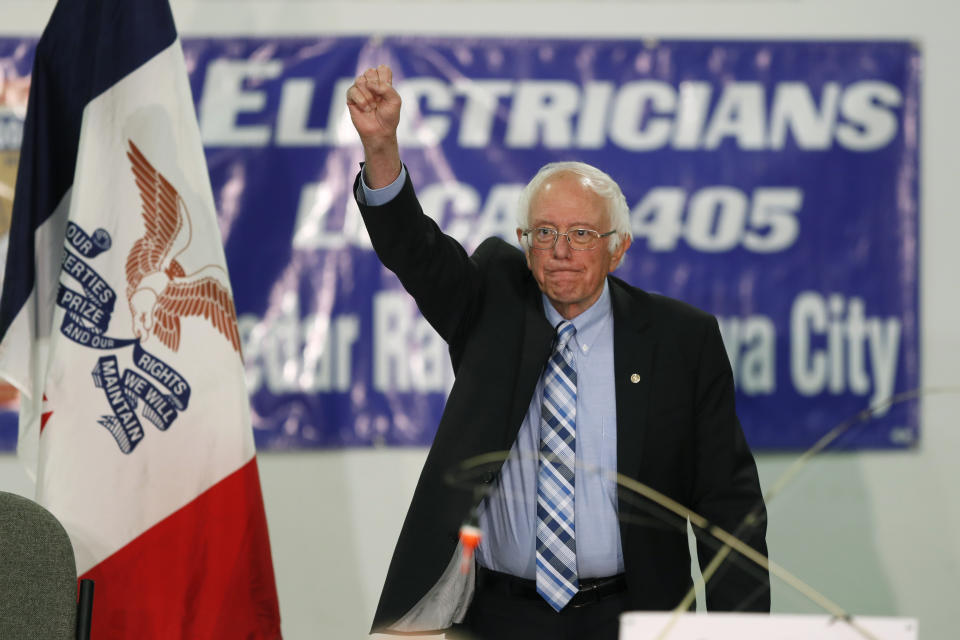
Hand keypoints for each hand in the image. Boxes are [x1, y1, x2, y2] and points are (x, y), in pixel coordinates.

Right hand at [346, 65, 402, 186]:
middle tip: (379, 100)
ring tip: (372, 107)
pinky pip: (352, 90)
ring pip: (360, 80)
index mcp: (383, 81)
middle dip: (376, 87)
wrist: (380, 132)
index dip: (385, 79)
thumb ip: (386, 88)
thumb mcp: (395, 100)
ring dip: (368, 96)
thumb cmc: (389, 117)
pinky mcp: (351, 97)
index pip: (382, 68)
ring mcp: (360, 89)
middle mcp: (371, 83)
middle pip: (370, 71)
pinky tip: (365, 109)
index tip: (387, 93)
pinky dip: (361, 101)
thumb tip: (369, 83)